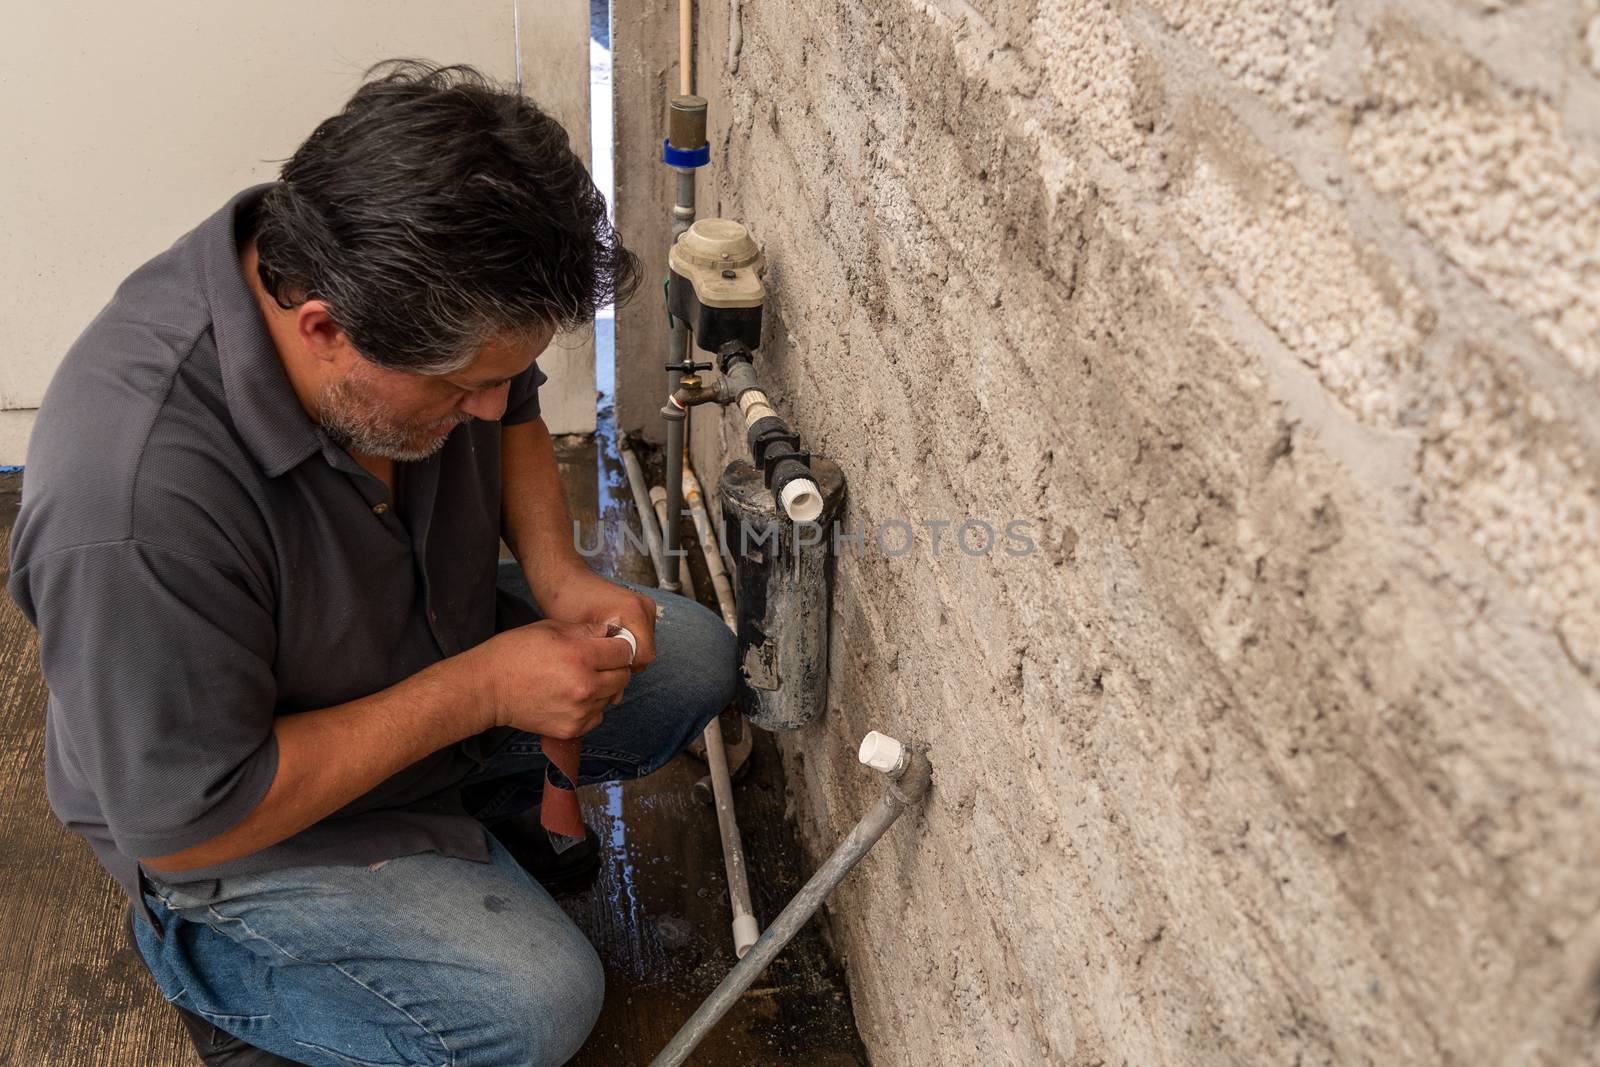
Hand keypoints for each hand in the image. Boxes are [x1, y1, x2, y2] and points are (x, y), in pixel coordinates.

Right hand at [468, 619, 635, 738]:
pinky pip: (596, 716)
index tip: (610, 646)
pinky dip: (590, 707)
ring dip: (602, 688)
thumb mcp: (552, 628)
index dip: (619, 646)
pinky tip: (571, 697)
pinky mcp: (572, 728)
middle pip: (624, 677)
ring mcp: (580, 711)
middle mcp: (586, 686)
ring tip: (577, 680)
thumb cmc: (516, 651)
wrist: (488, 688)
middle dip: (615, 667)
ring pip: (610, 697)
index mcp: (582, 656)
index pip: (625, 652)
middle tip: (597, 663)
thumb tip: (611, 634)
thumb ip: (587, 631)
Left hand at [537, 569, 658, 673]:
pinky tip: (604, 644)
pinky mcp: (640, 609)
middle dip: (623, 663)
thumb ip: (602, 667)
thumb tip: (615, 698)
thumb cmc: (567, 603)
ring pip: (642, 647)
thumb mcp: (582, 640)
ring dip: (623, 654)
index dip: (623, 668)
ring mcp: (645, 607)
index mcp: (634, 611)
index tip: (602, 668)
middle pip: (645, 653)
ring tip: (599, 652)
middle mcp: (645, 607)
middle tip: (597, 664)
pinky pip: (639, 636)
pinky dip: (624, 644)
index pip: (644, 657)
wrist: (564, 579)